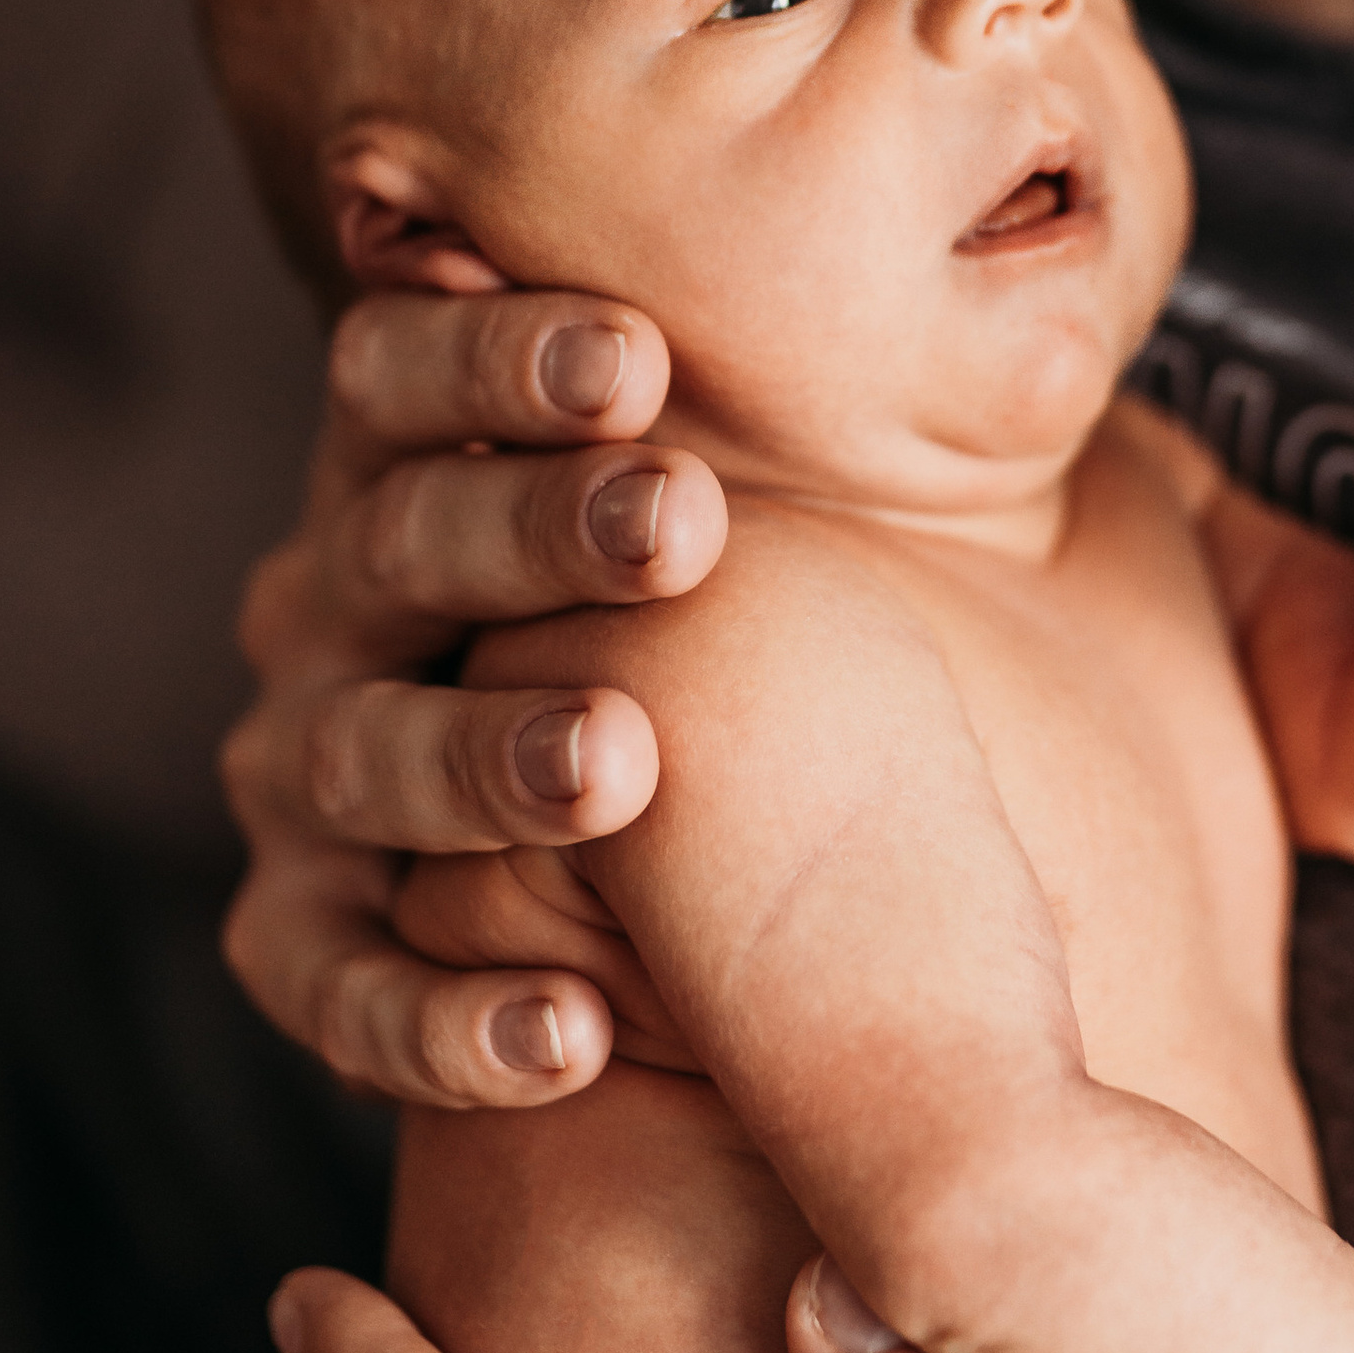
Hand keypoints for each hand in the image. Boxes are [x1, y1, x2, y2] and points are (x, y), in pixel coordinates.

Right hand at [221, 289, 726, 1107]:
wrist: (676, 862)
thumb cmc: (744, 635)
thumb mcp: (751, 513)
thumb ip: (801, 422)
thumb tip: (1054, 313)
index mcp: (410, 461)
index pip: (404, 371)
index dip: (498, 357)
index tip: (642, 358)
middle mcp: (332, 602)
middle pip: (398, 543)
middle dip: (534, 531)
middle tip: (680, 529)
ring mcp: (306, 769)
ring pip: (364, 752)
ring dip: (486, 755)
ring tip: (619, 766)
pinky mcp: (298, 936)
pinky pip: (338, 984)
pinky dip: (439, 1017)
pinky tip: (577, 1038)